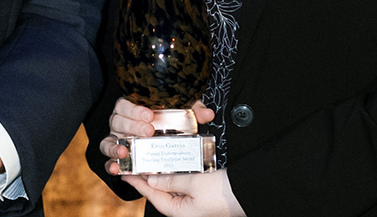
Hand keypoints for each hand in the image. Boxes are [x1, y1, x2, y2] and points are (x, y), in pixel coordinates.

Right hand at [98, 98, 215, 175]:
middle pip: (117, 121)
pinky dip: (110, 164)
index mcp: (133, 109)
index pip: (126, 103)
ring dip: (115, 145)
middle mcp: (121, 123)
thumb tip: (207, 114)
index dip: (135, 109)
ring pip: (109, 139)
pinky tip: (117, 167)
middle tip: (148, 132)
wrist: (158, 139)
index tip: (149, 114)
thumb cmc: (166, 123)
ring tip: (125, 150)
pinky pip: (108, 160)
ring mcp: (117, 140)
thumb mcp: (179, 116)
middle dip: (132, 126)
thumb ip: (191, 112)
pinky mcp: (116, 156)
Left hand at [122, 169, 244, 216]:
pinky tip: (172, 168)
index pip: (153, 196)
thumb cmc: (224, 192)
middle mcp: (186, 211)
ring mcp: (195, 205)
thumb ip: (170, 181)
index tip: (127, 173)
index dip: (139, 184)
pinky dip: (176, 178)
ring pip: (173, 190)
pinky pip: (184, 188)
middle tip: (138, 165)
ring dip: (163, 177)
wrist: (249, 192)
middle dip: (150, 179)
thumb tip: (153, 180)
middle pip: (161, 194)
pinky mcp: (203, 198)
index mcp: (180, 212)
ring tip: (152, 164)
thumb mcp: (193, 183)